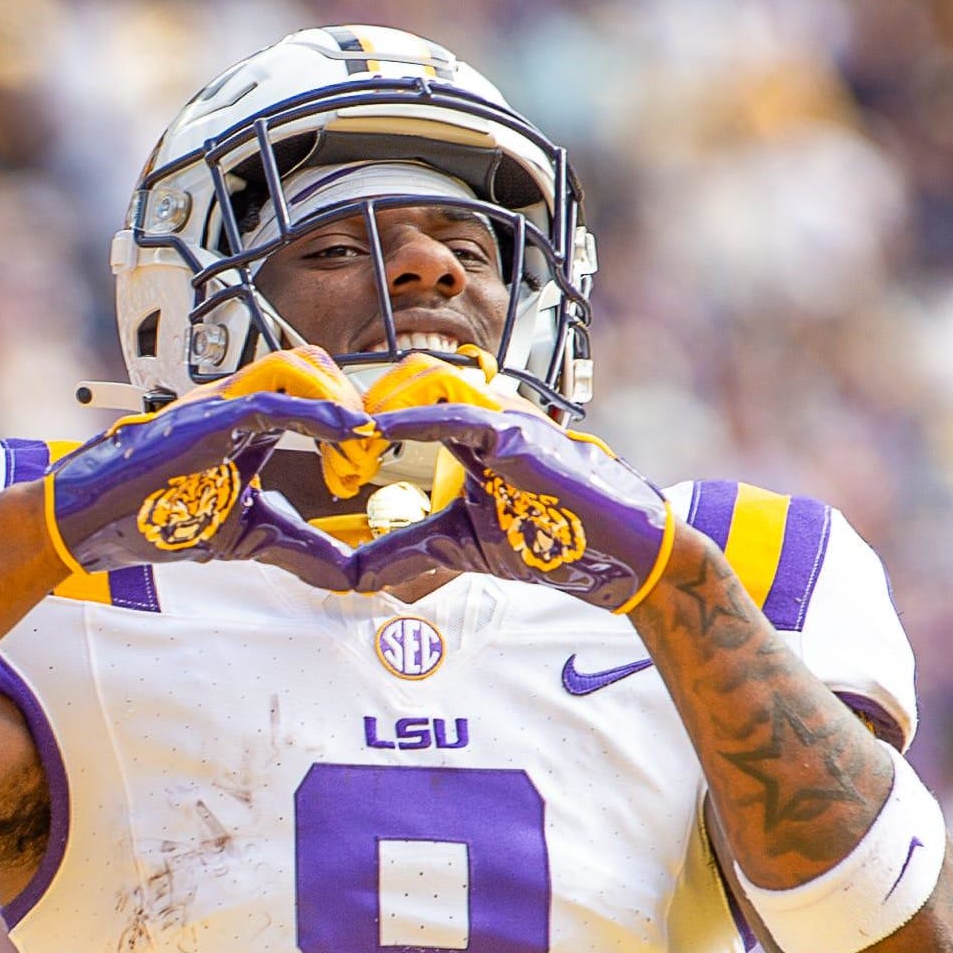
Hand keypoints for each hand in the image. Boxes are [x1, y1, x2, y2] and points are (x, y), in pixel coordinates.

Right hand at [44, 349, 376, 588]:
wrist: (92, 518)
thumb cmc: (152, 516)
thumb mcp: (249, 534)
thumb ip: (298, 544)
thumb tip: (349, 575)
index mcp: (242, 421)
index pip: (310, 389)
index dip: (345, 417)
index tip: (364, 458)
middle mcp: (234, 402)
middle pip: (313, 366)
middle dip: (350, 407)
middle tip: (361, 459)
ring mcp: (220, 404)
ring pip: (298, 365)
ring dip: (338, 404)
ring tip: (353, 448)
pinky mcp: (210, 417)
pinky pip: (274, 398)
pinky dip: (319, 411)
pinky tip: (348, 430)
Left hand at [350, 403, 677, 610]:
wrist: (618, 551)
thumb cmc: (552, 540)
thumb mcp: (457, 544)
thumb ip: (403, 549)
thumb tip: (349, 574)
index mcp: (467, 428)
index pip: (400, 400)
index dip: (360, 423)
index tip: (335, 466)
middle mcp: (483, 412)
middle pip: (402, 377)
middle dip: (360, 411)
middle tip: (339, 464)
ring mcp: (502, 417)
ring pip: (424, 378)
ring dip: (380, 409)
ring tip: (356, 453)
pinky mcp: (517, 435)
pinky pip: (457, 413)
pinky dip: (413, 419)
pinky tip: (379, 433)